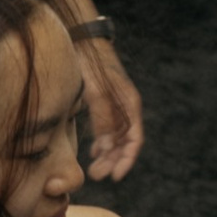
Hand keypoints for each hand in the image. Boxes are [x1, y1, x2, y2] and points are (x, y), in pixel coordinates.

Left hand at [80, 36, 144, 181]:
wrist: (82, 39)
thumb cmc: (90, 64)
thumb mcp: (95, 91)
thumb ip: (103, 119)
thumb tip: (107, 146)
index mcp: (130, 105)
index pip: (134, 140)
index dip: (126, 160)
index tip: (114, 176)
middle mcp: (126, 108)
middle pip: (125, 143)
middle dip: (113, 161)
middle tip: (96, 176)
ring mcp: (116, 105)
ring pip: (116, 138)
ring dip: (107, 155)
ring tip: (93, 169)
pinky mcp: (104, 103)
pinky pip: (107, 129)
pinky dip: (101, 143)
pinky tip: (92, 152)